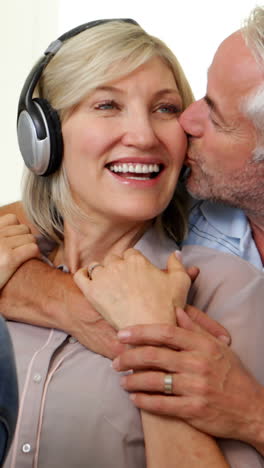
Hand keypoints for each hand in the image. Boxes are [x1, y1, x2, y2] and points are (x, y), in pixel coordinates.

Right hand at [0, 214, 38, 288]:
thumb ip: (3, 238)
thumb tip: (22, 231)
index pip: (12, 219)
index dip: (18, 230)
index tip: (17, 243)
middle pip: (24, 229)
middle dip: (27, 241)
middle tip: (25, 253)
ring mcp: (1, 245)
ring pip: (30, 238)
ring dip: (32, 248)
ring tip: (26, 260)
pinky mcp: (9, 258)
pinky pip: (32, 248)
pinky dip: (35, 255)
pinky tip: (31, 263)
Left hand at [74, 249, 190, 329]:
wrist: (150, 329)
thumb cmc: (166, 308)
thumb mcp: (180, 283)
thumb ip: (178, 264)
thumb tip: (175, 252)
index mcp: (136, 260)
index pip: (131, 253)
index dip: (133, 263)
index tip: (136, 274)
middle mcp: (118, 265)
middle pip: (114, 259)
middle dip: (118, 267)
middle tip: (123, 283)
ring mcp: (102, 278)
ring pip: (97, 266)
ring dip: (102, 272)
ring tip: (108, 285)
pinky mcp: (91, 292)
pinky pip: (80, 276)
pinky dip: (83, 275)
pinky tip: (89, 281)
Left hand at [112, 308, 263, 445]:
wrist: (251, 408)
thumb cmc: (232, 375)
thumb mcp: (217, 347)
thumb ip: (195, 328)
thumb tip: (176, 309)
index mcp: (202, 345)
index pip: (165, 332)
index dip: (140, 332)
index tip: (122, 334)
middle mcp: (197, 363)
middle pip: (154, 355)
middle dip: (128, 357)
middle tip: (115, 360)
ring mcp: (195, 387)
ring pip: (153, 380)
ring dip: (132, 380)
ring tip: (122, 380)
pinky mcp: (194, 410)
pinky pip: (161, 404)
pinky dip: (143, 400)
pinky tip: (134, 398)